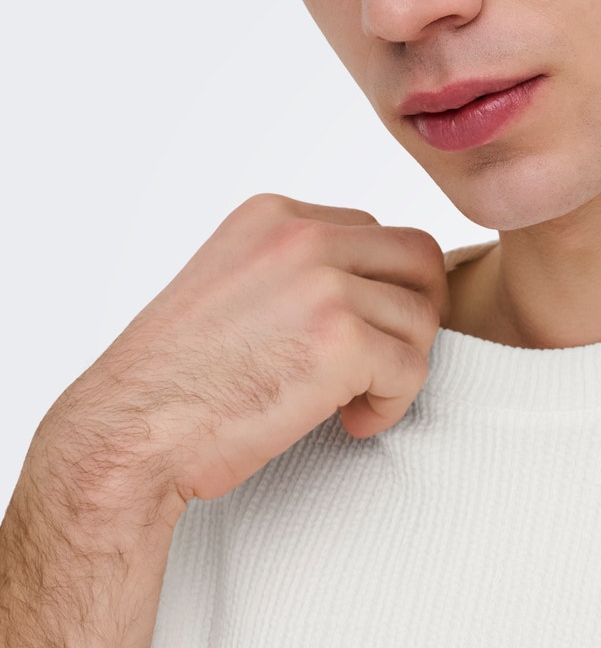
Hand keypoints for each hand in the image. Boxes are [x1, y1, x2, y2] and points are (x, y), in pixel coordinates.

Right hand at [46, 192, 449, 523]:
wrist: (130, 431)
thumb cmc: (178, 380)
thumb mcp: (235, 288)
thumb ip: (297, 272)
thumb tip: (375, 288)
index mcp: (273, 217)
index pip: (376, 232)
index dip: (381, 292)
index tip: (351, 339)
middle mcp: (301, 237)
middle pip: (418, 260)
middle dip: (414, 317)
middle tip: (383, 365)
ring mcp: (323, 285)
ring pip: (422, 317)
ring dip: (400, 368)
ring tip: (352, 401)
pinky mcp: (341, 341)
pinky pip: (412, 368)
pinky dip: (391, 405)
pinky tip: (350, 422)